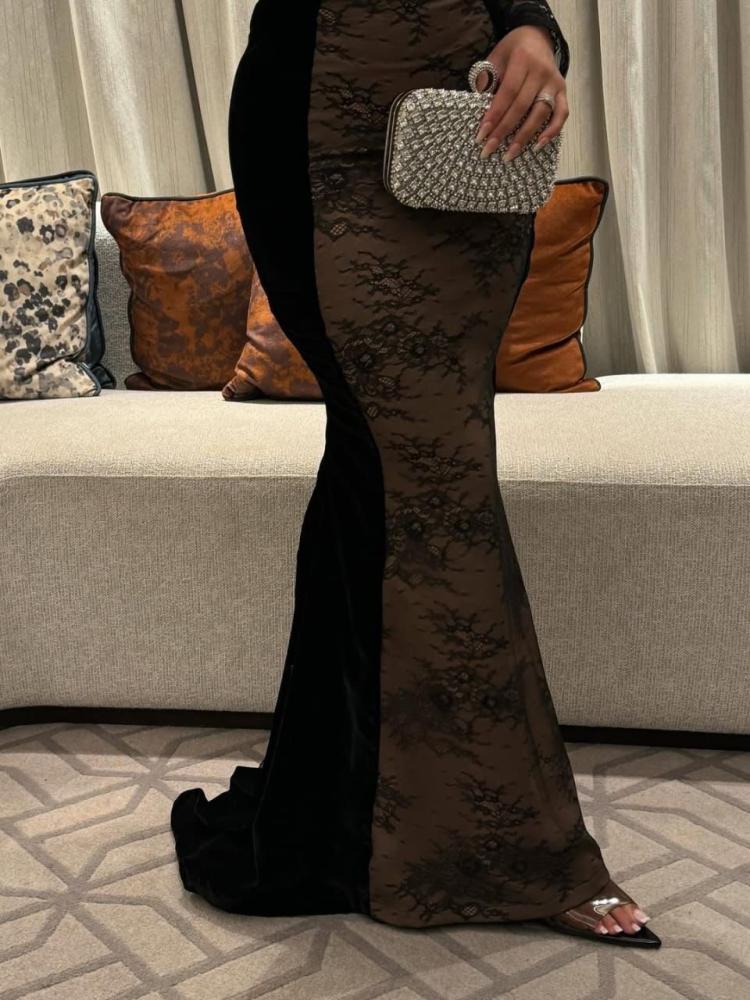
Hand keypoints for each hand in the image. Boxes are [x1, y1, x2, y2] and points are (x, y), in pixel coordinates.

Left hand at [474, 26, 567, 160]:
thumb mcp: (495, 58)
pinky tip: (538, 147)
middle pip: (522, 106)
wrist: (536, 38)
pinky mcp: (563, 92)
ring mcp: (554, 83)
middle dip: (504, 131)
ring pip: (541, 114)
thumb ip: (487, 81)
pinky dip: (552, 132)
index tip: (481, 135)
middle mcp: (541, 71)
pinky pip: (561, 114)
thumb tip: (479, 111)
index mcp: (522, 60)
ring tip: (509, 155)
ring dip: (524, 137)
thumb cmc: (511, 52)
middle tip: (488, 150)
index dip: (494, 115)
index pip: (507, 93)